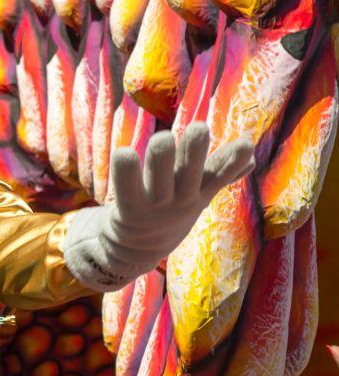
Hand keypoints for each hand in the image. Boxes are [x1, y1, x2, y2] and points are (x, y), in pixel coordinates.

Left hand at [63, 123, 254, 291]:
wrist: (138, 247)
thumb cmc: (169, 207)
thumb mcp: (198, 191)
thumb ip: (220, 172)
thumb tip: (251, 154)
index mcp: (199, 191)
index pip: (219, 174)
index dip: (232, 161)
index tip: (244, 143)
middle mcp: (181, 198)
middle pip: (190, 174)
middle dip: (193, 152)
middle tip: (199, 128)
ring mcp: (155, 205)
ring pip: (160, 181)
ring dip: (162, 159)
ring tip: (163, 138)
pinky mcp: (129, 210)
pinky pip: (127, 189)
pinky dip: (125, 172)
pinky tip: (124, 153)